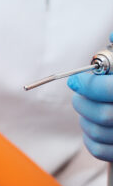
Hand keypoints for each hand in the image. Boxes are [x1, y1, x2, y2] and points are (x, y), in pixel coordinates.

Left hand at [67, 32, 112, 160]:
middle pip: (104, 115)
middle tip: (78, 93)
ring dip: (85, 119)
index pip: (111, 91)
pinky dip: (90, 139)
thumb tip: (111, 34)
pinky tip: (92, 126)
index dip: (90, 85)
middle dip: (83, 102)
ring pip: (100, 133)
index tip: (76, 80)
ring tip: (86, 107)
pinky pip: (102, 151)